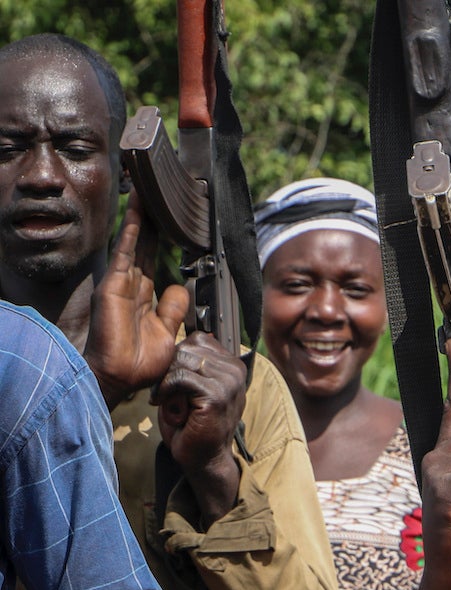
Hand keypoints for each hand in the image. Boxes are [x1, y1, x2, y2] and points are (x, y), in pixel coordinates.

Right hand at [84, 192, 189, 408]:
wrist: (121, 378)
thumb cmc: (140, 362)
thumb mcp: (167, 332)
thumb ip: (173, 309)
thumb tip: (179, 287)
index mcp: (144, 297)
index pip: (154, 259)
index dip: (162, 239)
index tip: (172, 219)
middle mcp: (132, 286)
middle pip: (144, 245)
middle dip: (151, 220)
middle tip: (157, 193)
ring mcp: (121, 284)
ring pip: (134, 243)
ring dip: (140, 218)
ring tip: (146, 191)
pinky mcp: (113, 286)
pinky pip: (125, 255)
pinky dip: (131, 234)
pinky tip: (137, 215)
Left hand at [154, 332, 245, 524]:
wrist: (203, 458)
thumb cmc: (193, 424)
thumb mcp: (193, 387)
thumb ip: (191, 365)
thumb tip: (179, 342)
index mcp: (233, 365)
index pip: (198, 339)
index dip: (178, 356)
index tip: (170, 379)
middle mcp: (236, 371)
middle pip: (188, 347)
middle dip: (169, 367)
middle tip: (163, 391)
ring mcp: (229, 383)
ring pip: (183, 359)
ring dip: (165, 379)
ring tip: (164, 398)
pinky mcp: (216, 396)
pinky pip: (181, 377)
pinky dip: (165, 389)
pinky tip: (163, 404)